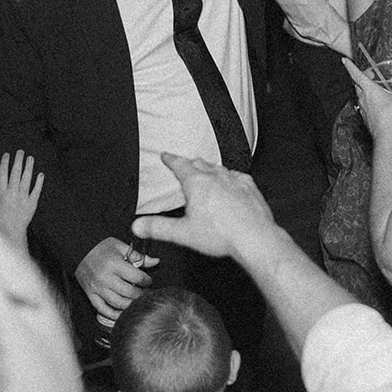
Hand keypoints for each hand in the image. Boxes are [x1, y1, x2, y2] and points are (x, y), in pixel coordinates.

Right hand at [0, 149, 42, 243]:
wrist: (9, 234)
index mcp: (1, 192)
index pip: (3, 173)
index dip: (5, 162)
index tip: (7, 154)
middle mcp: (12, 193)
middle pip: (16, 173)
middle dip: (18, 160)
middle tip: (20, 151)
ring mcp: (23, 198)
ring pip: (27, 179)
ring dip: (29, 167)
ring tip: (31, 158)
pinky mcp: (32, 204)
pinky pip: (36, 190)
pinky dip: (39, 182)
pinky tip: (41, 174)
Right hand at [75, 236, 157, 321]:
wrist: (78, 250)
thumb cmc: (101, 247)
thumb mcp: (120, 246)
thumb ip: (138, 256)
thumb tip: (155, 261)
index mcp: (114, 264)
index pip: (137, 277)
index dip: (147, 281)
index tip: (148, 281)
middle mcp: (105, 277)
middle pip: (129, 292)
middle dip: (141, 294)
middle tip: (145, 293)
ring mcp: (97, 288)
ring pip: (118, 303)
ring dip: (130, 305)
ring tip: (136, 301)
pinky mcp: (90, 294)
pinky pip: (103, 309)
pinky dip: (114, 314)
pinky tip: (122, 313)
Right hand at [131, 153, 275, 260]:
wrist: (254, 236)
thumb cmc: (221, 235)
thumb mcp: (183, 233)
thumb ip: (158, 228)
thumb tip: (138, 225)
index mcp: (197, 184)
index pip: (180, 165)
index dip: (171, 159)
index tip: (166, 155)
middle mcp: (216, 177)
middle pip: (199, 164)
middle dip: (190, 163)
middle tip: (184, 164)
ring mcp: (234, 180)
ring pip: (218, 168)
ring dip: (209, 168)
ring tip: (205, 171)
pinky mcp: (249, 187)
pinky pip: (237, 175)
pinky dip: (229, 176)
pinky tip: (230, 181)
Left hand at [341, 59, 391, 139]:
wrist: (384, 134)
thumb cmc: (389, 116)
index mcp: (369, 89)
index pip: (356, 75)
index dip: (350, 66)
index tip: (344, 60)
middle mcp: (362, 97)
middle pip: (357, 84)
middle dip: (361, 78)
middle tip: (369, 75)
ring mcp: (362, 107)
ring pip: (360, 94)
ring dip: (364, 90)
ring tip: (374, 88)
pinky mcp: (364, 115)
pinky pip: (363, 105)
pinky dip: (367, 101)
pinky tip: (377, 103)